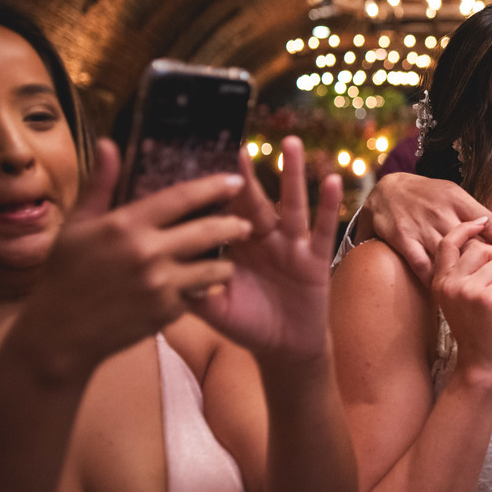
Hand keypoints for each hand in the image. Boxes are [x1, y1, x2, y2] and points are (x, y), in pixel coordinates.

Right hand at [27, 139, 250, 375]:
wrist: (58, 334)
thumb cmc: (65, 274)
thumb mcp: (78, 225)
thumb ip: (102, 184)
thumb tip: (109, 143)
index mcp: (126, 225)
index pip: (181, 197)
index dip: (213, 186)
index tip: (236, 180)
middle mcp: (147, 252)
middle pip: (208, 231)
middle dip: (234, 225)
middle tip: (246, 223)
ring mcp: (160, 285)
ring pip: (213, 268)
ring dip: (225, 262)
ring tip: (229, 257)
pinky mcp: (167, 313)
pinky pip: (197, 294)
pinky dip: (202, 289)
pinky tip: (204, 284)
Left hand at [190, 137, 342, 363]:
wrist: (284, 348)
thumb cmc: (248, 324)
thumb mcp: (215, 310)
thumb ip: (193, 292)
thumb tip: (160, 276)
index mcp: (237, 247)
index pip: (223, 213)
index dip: (215, 192)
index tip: (201, 166)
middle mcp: (264, 239)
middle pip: (255, 201)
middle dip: (248, 175)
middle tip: (241, 146)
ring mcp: (291, 245)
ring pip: (291, 204)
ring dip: (292, 173)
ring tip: (290, 143)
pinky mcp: (315, 257)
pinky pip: (322, 228)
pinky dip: (327, 205)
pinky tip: (331, 180)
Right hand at [360, 172, 491, 281]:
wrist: (387, 190)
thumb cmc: (427, 195)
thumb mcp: (452, 195)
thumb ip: (472, 213)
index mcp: (457, 199)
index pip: (488, 220)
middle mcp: (441, 212)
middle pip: (471, 241)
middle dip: (487, 262)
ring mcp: (422, 226)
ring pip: (449, 256)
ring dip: (464, 275)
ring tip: (479, 291)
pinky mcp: (403, 239)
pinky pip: (423, 265)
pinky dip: (435, 279)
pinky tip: (447, 291)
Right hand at [431, 218, 491, 379]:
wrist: (481, 364)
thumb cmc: (479, 330)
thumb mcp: (463, 298)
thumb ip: (466, 273)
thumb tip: (488, 245)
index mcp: (440, 281)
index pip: (449, 242)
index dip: (467, 229)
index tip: (483, 221)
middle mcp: (449, 283)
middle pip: (484, 249)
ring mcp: (466, 290)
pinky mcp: (486, 298)